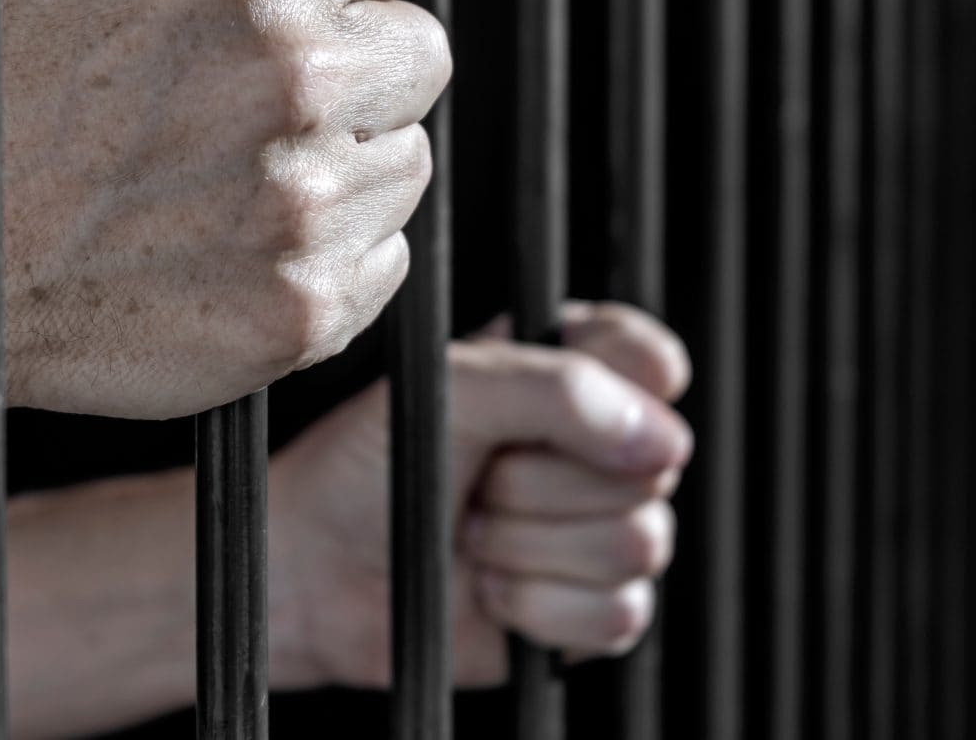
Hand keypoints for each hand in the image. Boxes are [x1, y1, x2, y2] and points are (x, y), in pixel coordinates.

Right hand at [0, 0, 462, 418]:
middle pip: (421, 51)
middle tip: (233, 95)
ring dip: (335, 159)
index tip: (277, 1)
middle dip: (348, 62)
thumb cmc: (7, 65)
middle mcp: (295, 74)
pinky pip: (382, 255)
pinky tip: (227, 239)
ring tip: (216, 172)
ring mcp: (303, 203)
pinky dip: (321, 250)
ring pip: (405, 158)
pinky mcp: (303, 308)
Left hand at [269, 302, 692, 687]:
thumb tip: (662, 442)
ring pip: (639, 541)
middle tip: (476, 478)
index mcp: (567, 372)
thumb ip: (558, 390)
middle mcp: (594, 449)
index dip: (623, 387)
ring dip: (529, 544)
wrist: (314, 567)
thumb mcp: (452, 392)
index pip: (651, 361)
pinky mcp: (589, 612)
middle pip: (652, 465)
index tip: (560, 404)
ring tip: (470, 531)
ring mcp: (597, 532)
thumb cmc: (367, 463)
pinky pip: (619, 614)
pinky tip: (487, 588)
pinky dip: (537, 605)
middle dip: (541, 481)